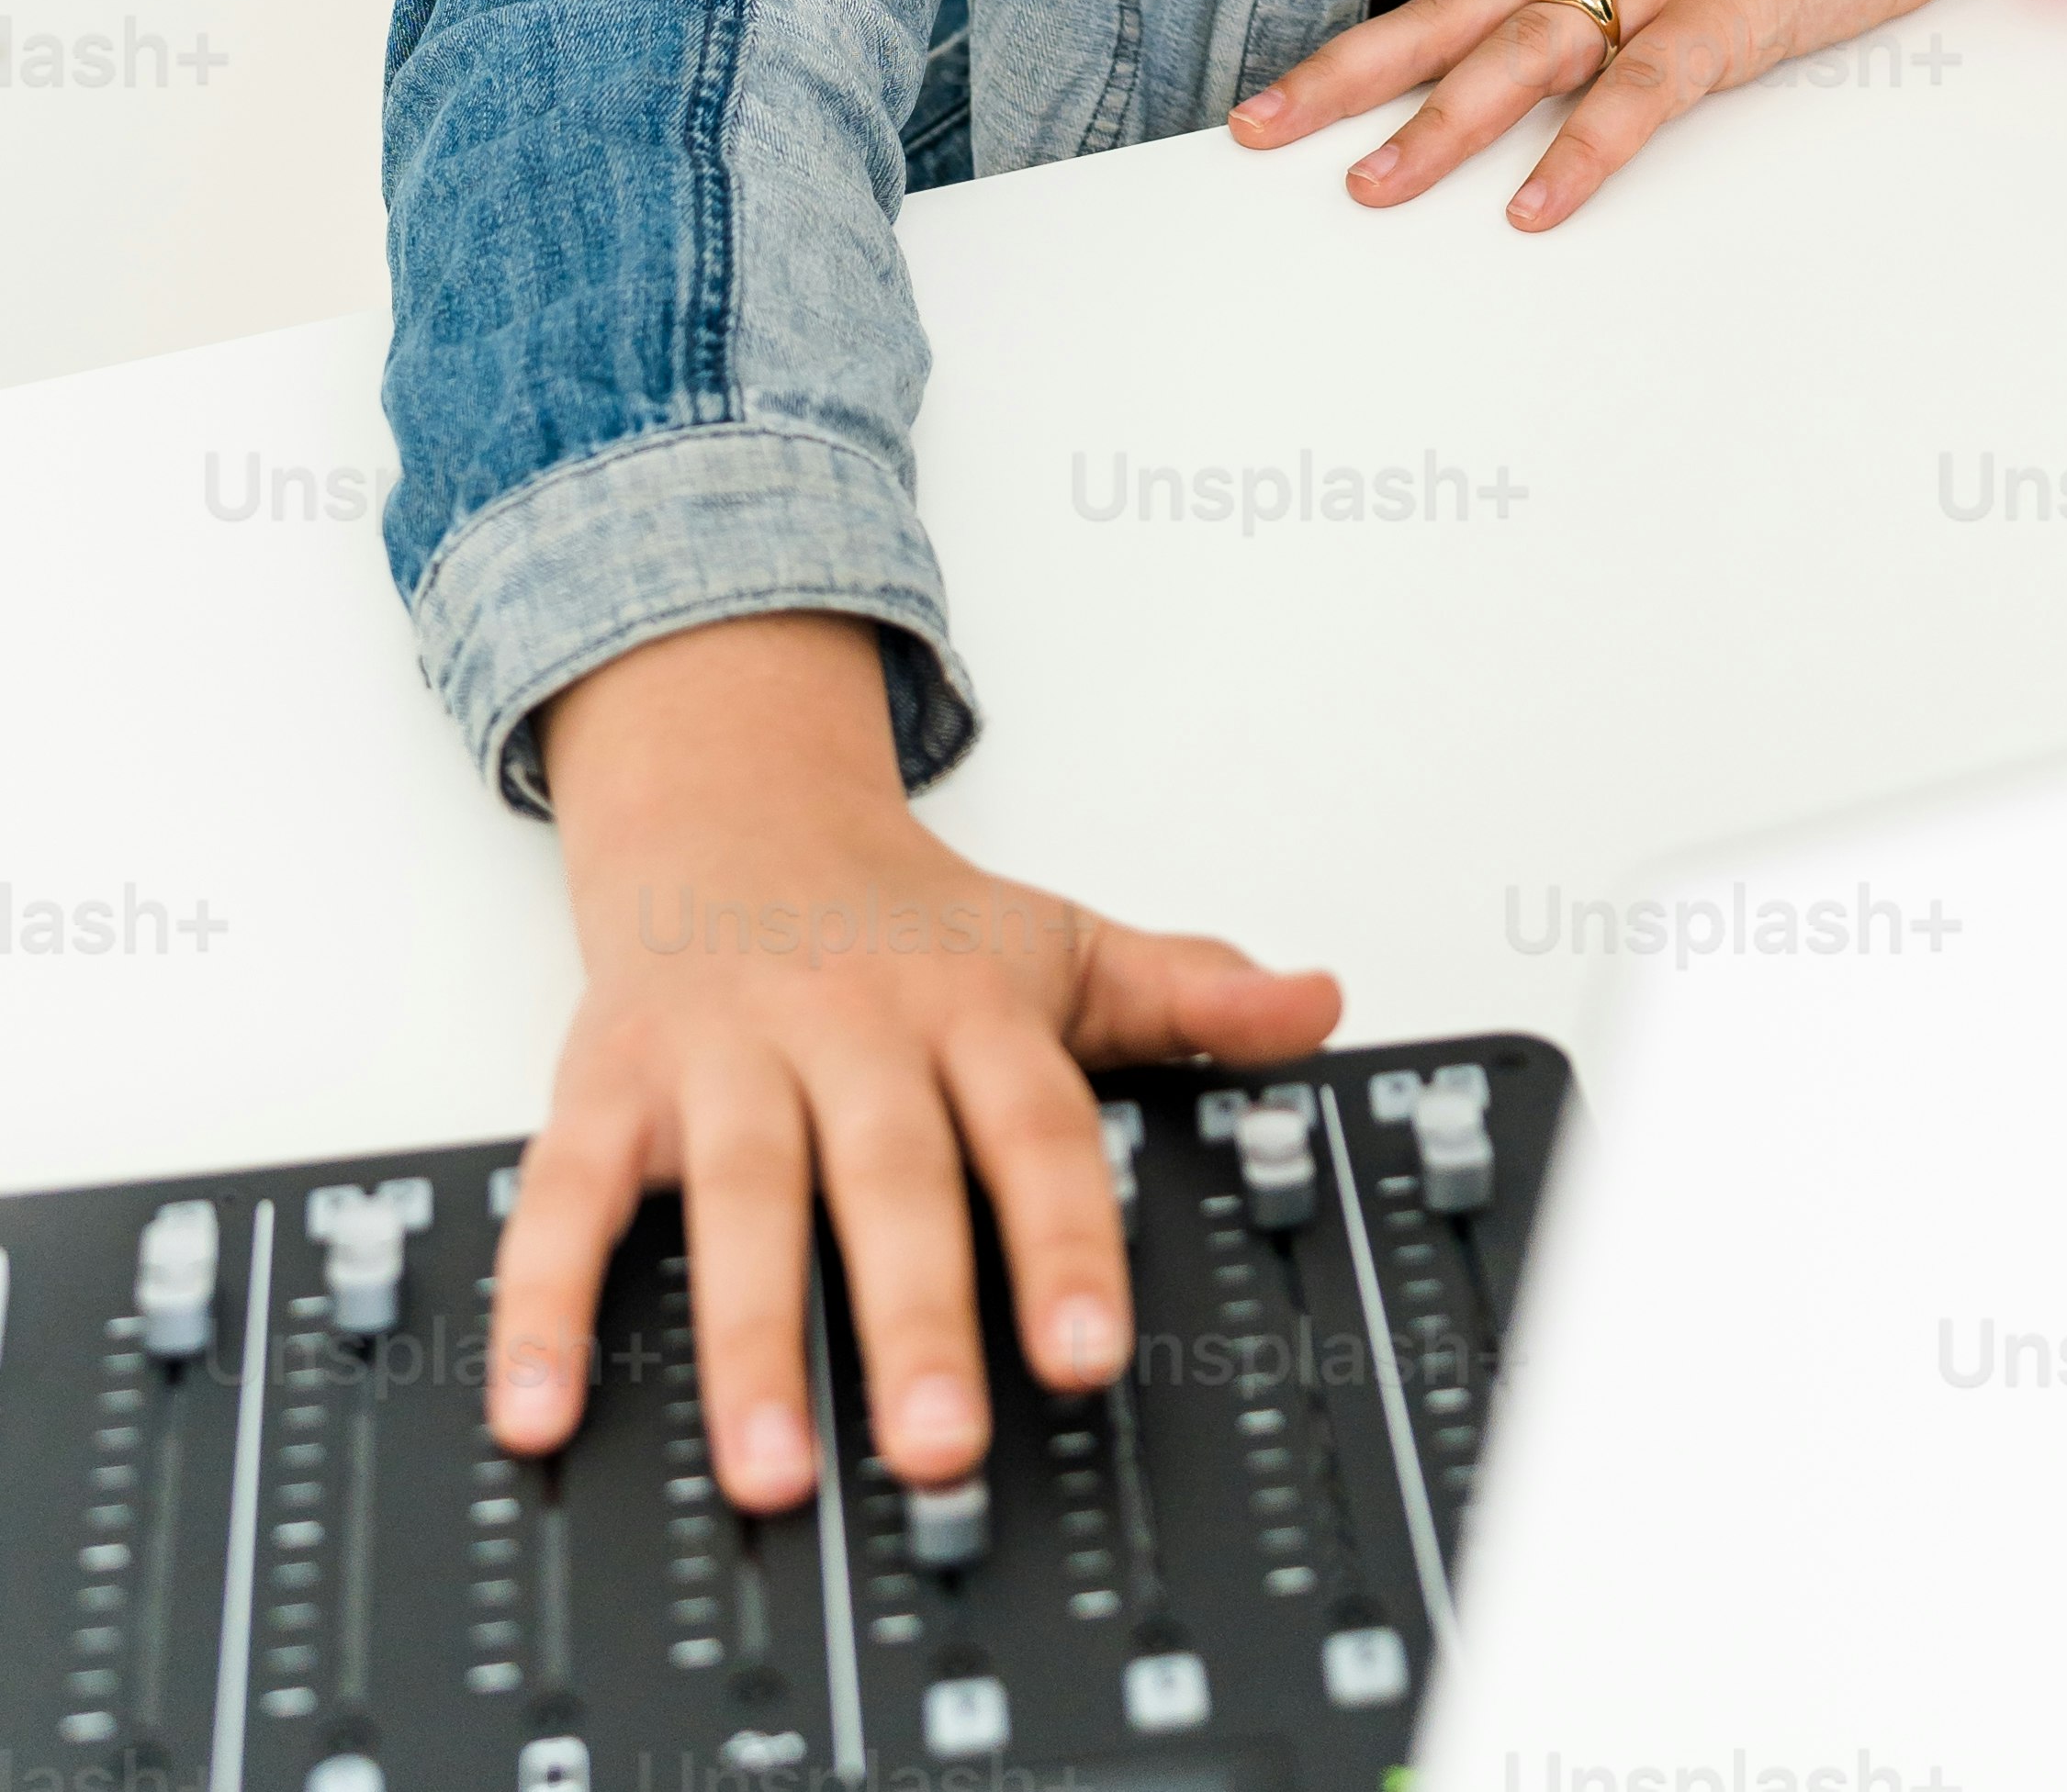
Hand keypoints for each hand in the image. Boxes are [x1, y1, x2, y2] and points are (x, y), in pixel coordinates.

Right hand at [491, 611, 1340, 1509]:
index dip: (1063, 1242)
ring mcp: (726, 1055)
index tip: (1086, 1355)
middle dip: (914, 1313)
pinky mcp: (611, 1083)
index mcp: (967, 1006)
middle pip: (890, 1175)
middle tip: (939, 1445)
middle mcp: (849, 1029)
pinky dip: (545, 1300)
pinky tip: (542, 1403)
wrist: (736, 810)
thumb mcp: (1058, 942)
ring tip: (771, 1463)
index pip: (1033, 1129)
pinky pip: (571, 1196)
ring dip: (750, 1335)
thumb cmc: (905, 919)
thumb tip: (1316, 1007)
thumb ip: (1186, 994)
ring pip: (741, 1197)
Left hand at [1230, 0, 2066, 229]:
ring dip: (1444, 124)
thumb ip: (1641, 32)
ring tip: (1372, 188)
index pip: (1452, 8)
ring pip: (1529, 53)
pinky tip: (1540, 208)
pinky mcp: (1739, 13)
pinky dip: (1588, 152)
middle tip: (1254, 133)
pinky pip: (1647, 91)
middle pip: (1453, 21)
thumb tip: (1577, 114)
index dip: (1359, 56)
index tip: (1273, 103)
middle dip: (1348, 80)